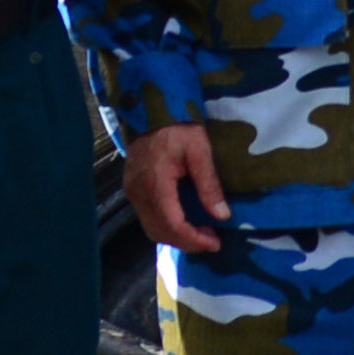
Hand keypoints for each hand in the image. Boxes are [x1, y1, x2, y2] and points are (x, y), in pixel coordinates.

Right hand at [127, 119, 230, 256]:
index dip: (194, 239)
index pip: (173, 224)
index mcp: (155, 184)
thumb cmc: (178, 127)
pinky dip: (166, 227)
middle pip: (160, 232)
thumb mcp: (200, 151)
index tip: (215, 243)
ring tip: (201, 233)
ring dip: (176, 237)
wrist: (151, 110)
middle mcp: (139, 193)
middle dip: (187, 242)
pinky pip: (147, 218)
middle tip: (212, 240)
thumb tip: (222, 216)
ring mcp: (132, 192)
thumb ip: (209, 184)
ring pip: (152, 229)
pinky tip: (185, 221)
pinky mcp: (132, 190)